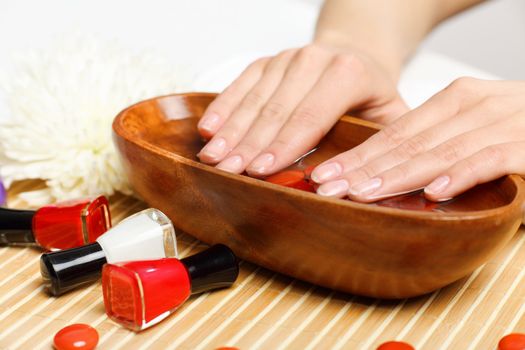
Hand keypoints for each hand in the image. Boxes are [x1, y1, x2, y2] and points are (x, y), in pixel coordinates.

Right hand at [196, 43, 407, 175]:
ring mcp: (287, 58)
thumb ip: (381, 144)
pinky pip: (240, 84)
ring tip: (213, 158)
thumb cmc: (371, 93)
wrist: (355, 52)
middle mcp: (314, 60)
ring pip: (254, 99)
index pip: (311, 116)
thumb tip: (364, 186)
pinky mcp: (267, 62)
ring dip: (231, 131)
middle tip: (229, 172)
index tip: (261, 171)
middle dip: (249, 144)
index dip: (284, 145)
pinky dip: (223, 107)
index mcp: (348, 73)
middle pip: (276, 110)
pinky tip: (209, 129)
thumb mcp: (391, 114)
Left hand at [311, 78, 524, 201]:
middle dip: (361, 168)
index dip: (356, 155)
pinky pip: (489, 159)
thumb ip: (435, 145)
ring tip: (362, 194)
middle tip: (326, 188)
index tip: (322, 176)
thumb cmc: (518, 132)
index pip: (394, 132)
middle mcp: (473, 106)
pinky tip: (434, 192)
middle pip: (406, 142)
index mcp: (454, 101)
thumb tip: (386, 173)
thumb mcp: (470, 131)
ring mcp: (501, 123)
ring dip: (396, 175)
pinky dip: (461, 174)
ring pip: (438, 151)